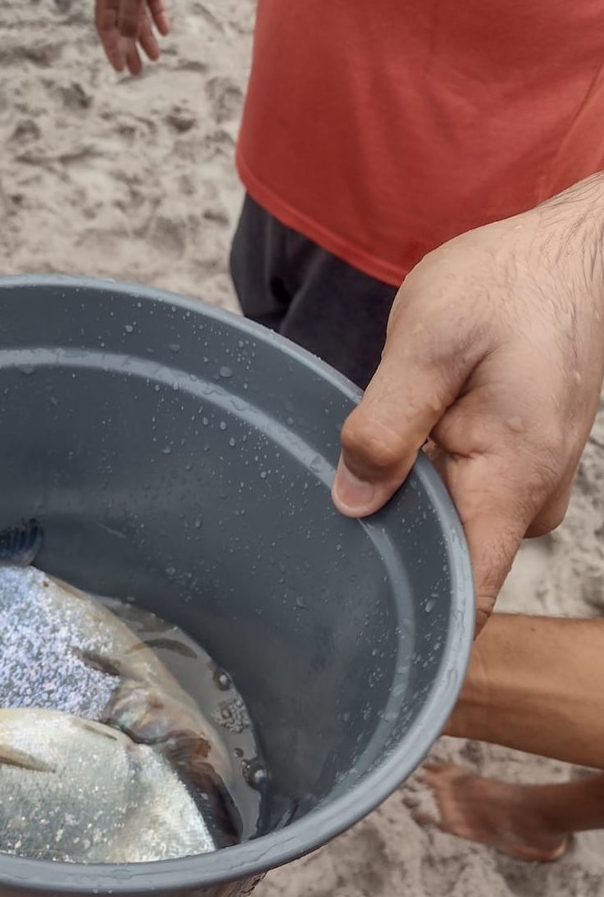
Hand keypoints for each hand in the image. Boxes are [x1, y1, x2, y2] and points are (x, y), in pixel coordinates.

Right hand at [95, 0, 169, 74]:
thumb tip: (127, 32)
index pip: (104, 24)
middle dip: (129, 49)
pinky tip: (164, 32)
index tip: (120, 68)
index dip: (111, 48)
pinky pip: (154, 2)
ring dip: (147, 38)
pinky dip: (159, 16)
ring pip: (140, 16)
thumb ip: (126, 8)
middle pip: (122, 25)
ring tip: (155, 57)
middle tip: (136, 71)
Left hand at [331, 174, 603, 628]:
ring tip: (357, 477)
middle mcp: (524, 500)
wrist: (572, 254)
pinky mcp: (512, 467)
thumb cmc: (510, 286)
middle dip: (388, 554)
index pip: (466, 596)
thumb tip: (352, 502)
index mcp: (508, 483)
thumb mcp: (428, 342)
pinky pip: (459, 498)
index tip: (358, 642)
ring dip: (402, 510)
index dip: (415, 629)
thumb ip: (386, 425)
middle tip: (324, 532)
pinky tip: (390, 458)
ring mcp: (523, 486)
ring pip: (448, 529)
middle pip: (446, 566)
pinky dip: (420, 485)